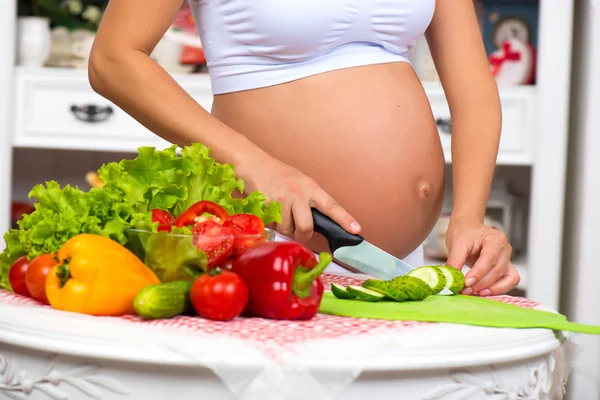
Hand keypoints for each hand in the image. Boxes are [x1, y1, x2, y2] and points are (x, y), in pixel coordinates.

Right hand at [238, 151, 360, 241]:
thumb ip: (309, 201)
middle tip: (299, 233)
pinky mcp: (266, 205)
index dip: (344, 219)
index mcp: (310, 187)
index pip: (331, 205)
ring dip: (283, 228)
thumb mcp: (300, 183)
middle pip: (306, 226)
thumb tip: (316, 224)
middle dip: (303, 235)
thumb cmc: (278, 175)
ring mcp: (281, 199)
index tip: (356, 230)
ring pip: (287, 229)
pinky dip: (271, 224)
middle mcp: (298, 193)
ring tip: (278, 213)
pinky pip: (272, 226)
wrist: (253, 164)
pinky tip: (268, 211)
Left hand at [445, 217, 519, 295]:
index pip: (489, 259)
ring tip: (473, 293)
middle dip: (480, 284)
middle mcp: (505, 249)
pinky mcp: (506, 268)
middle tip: (464, 290)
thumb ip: (454, 261)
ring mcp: (508, 259)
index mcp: (495, 238)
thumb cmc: (464, 232)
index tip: (466, 283)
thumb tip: (451, 279)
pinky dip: (498, 289)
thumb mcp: (456, 244)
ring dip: (490, 289)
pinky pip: (509, 282)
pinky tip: (483, 292)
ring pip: (506, 279)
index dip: (478, 273)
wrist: (468, 228)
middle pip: (497, 271)